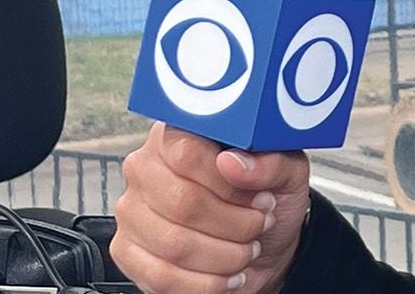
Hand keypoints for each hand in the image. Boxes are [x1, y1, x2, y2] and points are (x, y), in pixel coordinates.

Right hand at [112, 121, 312, 293]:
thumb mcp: (286, 172)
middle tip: (259, 225)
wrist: (262, 242)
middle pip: (183, 202)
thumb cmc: (266, 198)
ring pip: (174, 243)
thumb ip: (269, 162)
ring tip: (247, 249)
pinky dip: (205, 283)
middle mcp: (146, 168)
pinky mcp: (127, 251)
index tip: (261, 198)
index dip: (230, 183)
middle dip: (235, 223)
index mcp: (180, 135)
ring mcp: (132, 211)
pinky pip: (162, 275)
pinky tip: (227, 275)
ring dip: (225, 255)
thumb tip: (233, 163)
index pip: (187, 153)